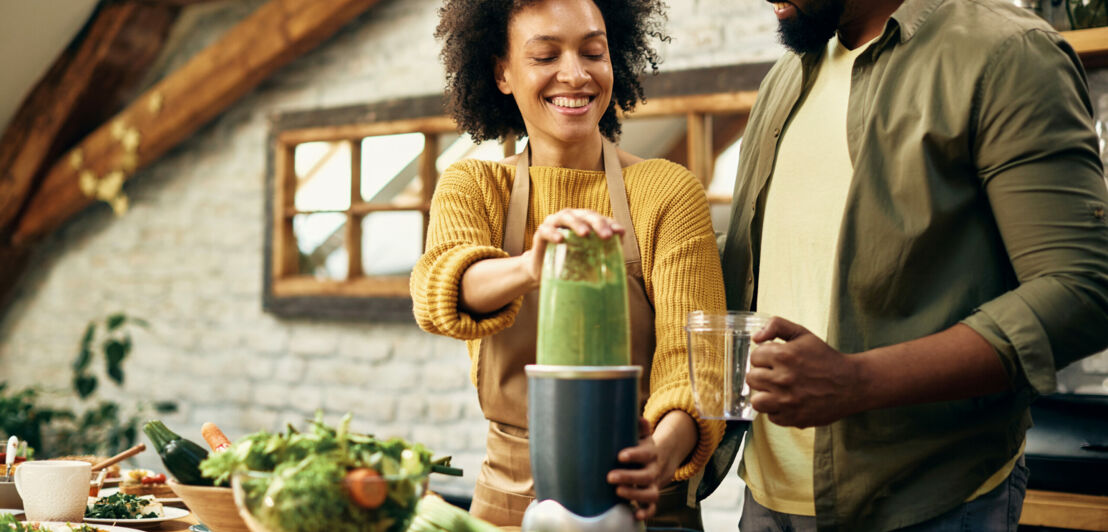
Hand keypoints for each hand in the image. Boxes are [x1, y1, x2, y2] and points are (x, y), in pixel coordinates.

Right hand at [521, 208, 624, 283]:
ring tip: (585, 234)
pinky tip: (560, 240)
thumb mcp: (587, 264)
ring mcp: (554, 224)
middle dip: (597, 223)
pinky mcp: (540, 234)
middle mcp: (570, 219)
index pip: (600, 219)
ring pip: (566, 216)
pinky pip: (545, 230)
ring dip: (577, 223)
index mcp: (584, 223)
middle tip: (606, 236)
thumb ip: (601, 262)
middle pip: (586, 214)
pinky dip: (553, 232)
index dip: (610, 224)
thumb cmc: (569, 265)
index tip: (620, 233)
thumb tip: (616, 274)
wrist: (542, 274)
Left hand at [606, 417, 661, 519]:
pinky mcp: (651, 498)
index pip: (644, 454)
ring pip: (650, 494)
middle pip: (645, 476)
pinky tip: (635, 514)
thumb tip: (638, 417)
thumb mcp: (643, 436)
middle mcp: (653, 470)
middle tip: (610, 477)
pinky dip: (646, 513)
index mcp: (650, 453)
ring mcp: (653, 485)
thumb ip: (640, 428)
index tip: (620, 456)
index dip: (634, 455)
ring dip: (634, 494)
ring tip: (617, 492)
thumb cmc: (642, 448)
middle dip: (628, 477)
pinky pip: (652, 508)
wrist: (660, 462)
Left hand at [747, 317, 864, 427]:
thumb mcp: (803, 334)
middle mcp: (783, 379)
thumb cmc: (825, 358)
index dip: (764, 358)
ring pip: (756, 401)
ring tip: (777, 391)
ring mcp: (787, 401)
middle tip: (777, 375)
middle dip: (762, 375)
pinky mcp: (794, 418)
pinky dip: (778, 411)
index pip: (754, 357)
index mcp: (783, 355)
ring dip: (765, 395)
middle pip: (752, 379)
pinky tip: (790, 402)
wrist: (852, 384)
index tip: (775, 360)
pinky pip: (771, 417)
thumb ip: (776, 326)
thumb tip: (755, 338)